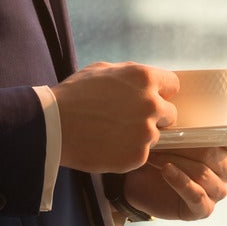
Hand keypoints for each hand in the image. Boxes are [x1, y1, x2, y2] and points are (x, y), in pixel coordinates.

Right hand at [50, 62, 178, 172]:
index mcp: (145, 78)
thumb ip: (131, 74)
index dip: (161, 93)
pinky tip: (108, 147)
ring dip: (139, 136)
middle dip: (155, 117)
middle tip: (129, 121)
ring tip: (112, 134)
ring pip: (155, 136)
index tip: (151, 99)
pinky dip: (128, 153)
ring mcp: (146, 132)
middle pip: (170, 114)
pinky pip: (141, 154)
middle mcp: (151, 104)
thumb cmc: (75, 94)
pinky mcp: (137, 156)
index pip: (173, 85)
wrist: (53, 126)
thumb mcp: (103, 70)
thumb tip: (147, 81)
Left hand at [122, 139, 226, 221]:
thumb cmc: (161, 156)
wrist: (142, 184)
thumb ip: (183, 130)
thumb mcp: (171, 140)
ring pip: (203, 174)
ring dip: (178, 163)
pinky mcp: (204, 209)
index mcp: (225, 151)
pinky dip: (181, 182)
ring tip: (156, 157)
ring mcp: (218, 191)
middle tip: (160, 140)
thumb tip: (177, 117)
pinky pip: (196, 194)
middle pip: (212, 155)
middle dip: (185, 147)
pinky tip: (167, 171)